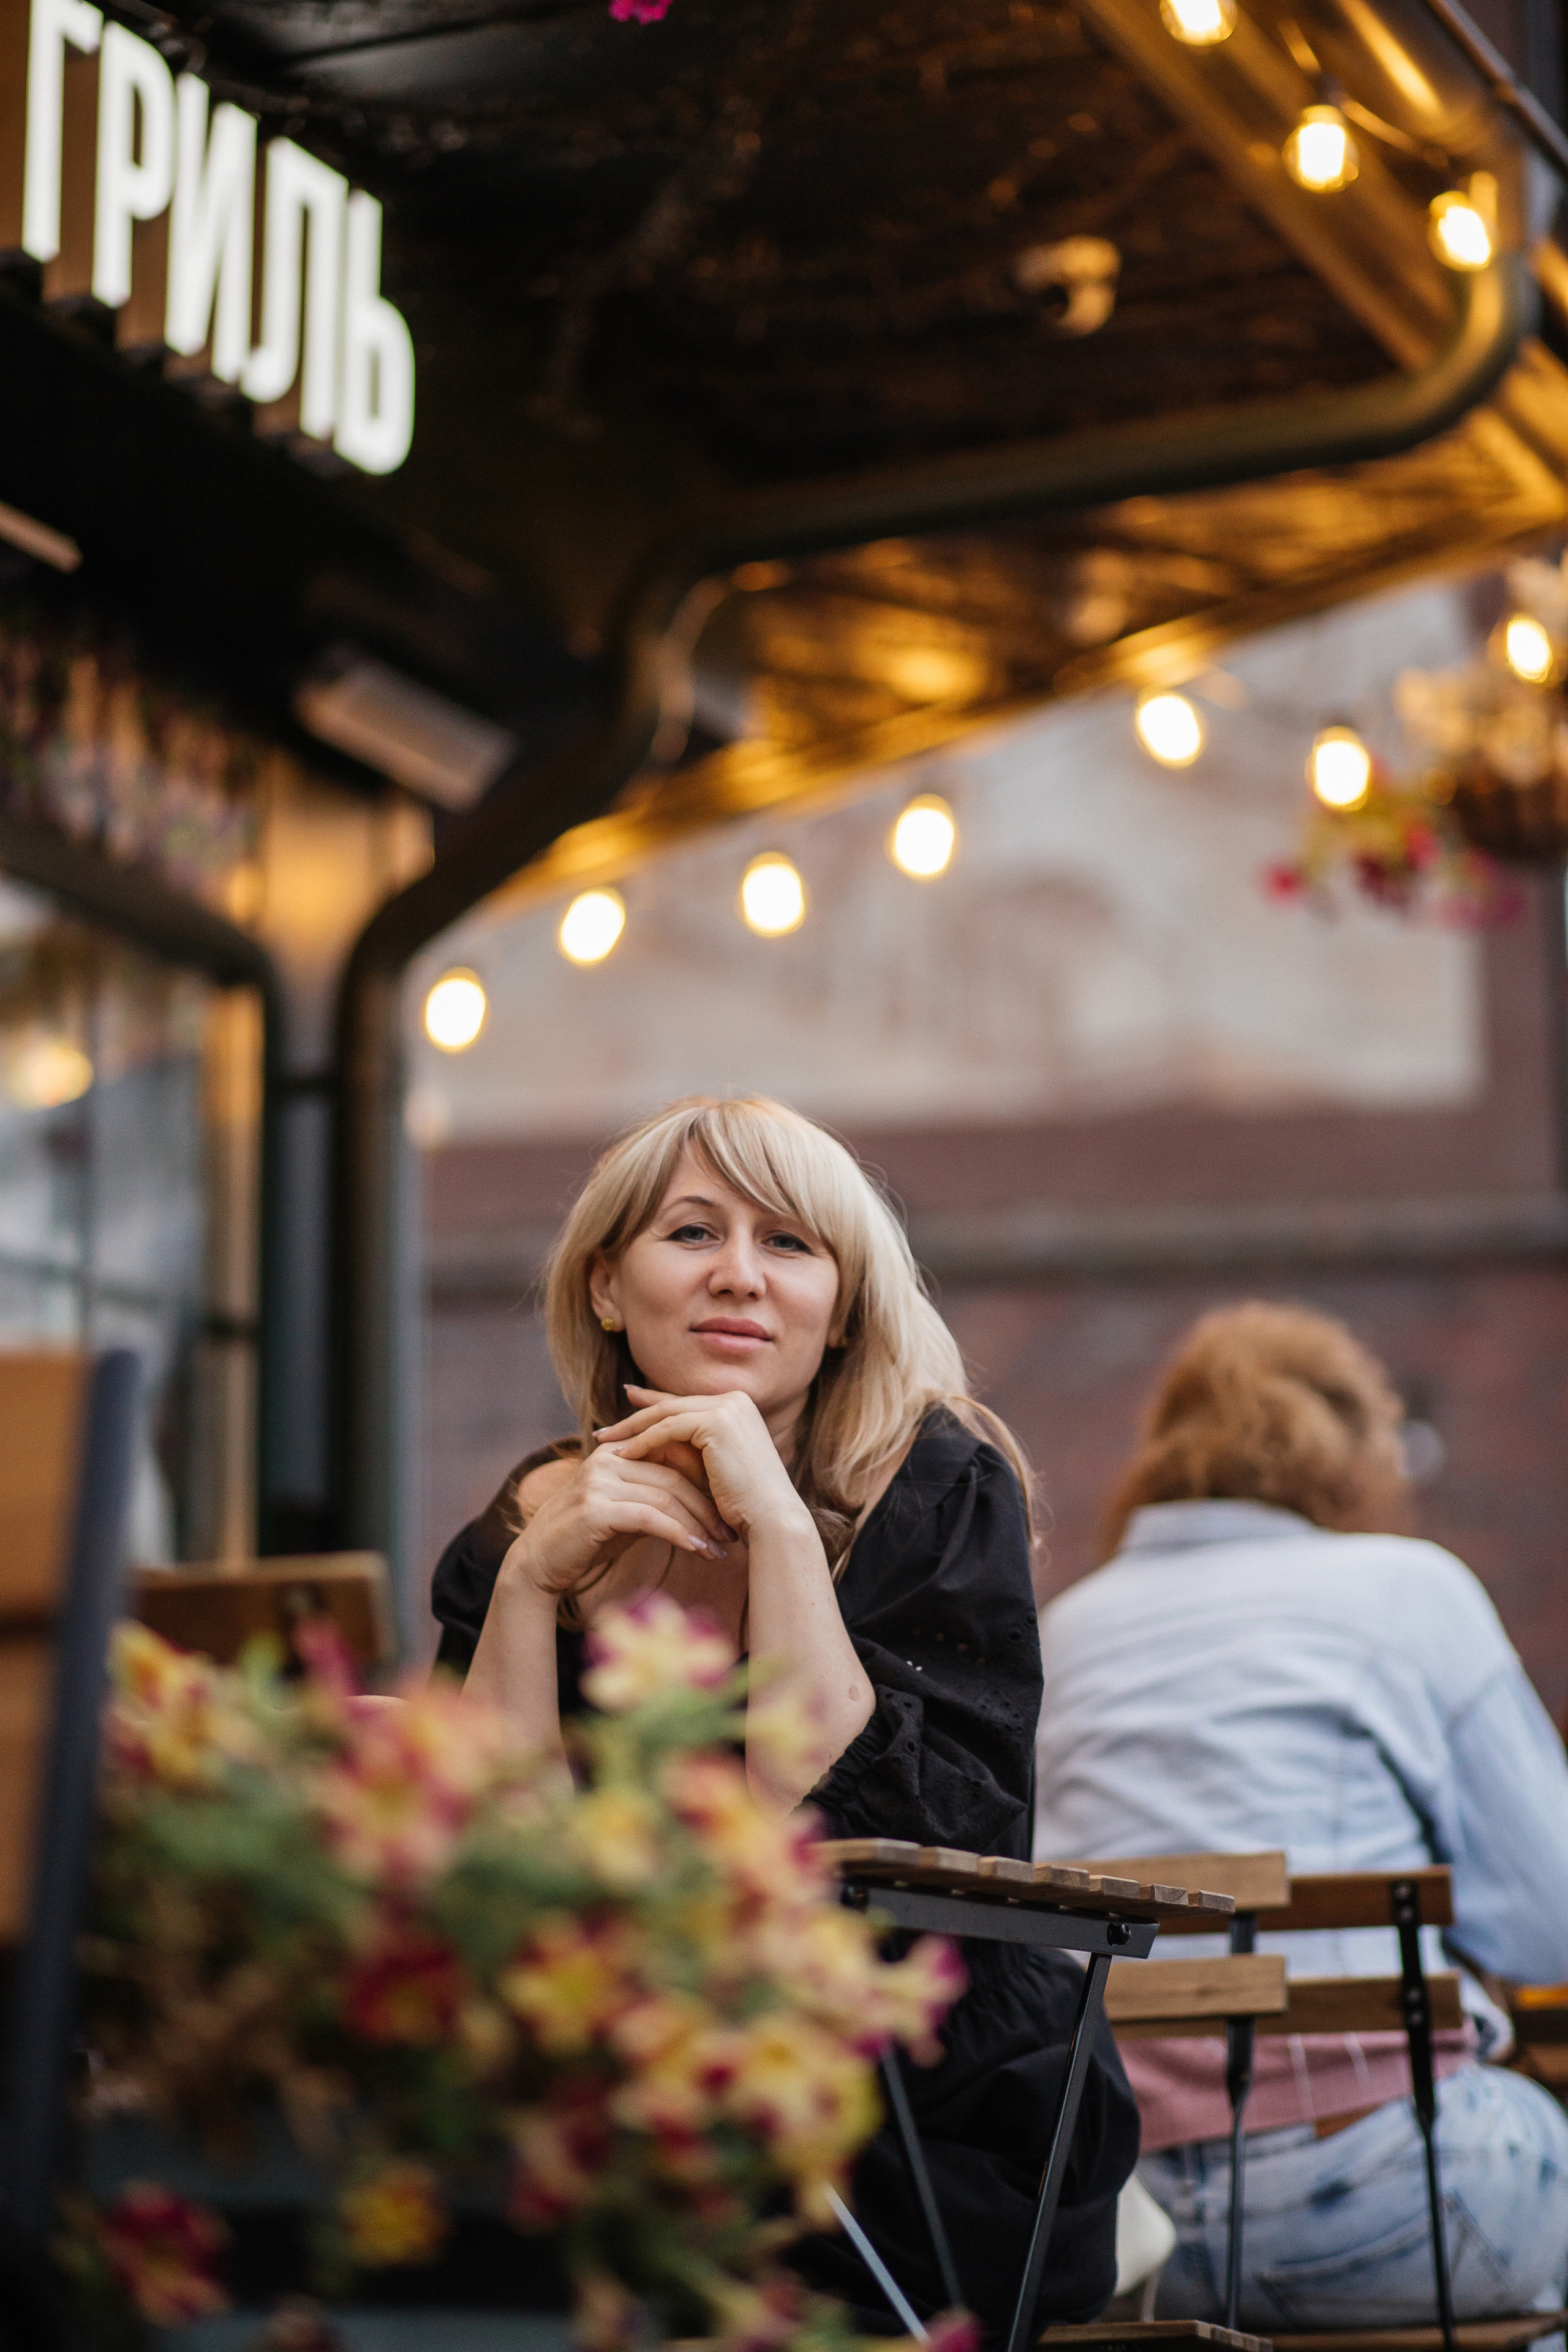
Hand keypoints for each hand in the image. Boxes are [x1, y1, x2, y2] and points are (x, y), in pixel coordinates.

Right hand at [508, 1443, 730, 1597]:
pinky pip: (650, 1517)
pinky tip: (697, 1550)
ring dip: (698, 1525)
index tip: (729, 1511)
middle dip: (707, 1507)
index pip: (673, 1458)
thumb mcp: (626, 1512)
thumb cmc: (586, 1540)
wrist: (539, 1564)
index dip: (705, 1484)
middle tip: (730, 1533)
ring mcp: (599, 1481)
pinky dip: (679, 1534)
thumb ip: (656, 1498)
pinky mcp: (595, 1508)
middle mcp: (607, 1459)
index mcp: (617, 1452)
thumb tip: (703, 1501)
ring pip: (666, 1497)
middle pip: (674, 1477)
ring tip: (719, 1548)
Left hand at [595, 1386, 806, 1539]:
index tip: (622, 1414)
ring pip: (666, 1414)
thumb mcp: (711, 1468)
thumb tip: (654, 1443)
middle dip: (635, 1416)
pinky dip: (643, 1441)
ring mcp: (728, 1408)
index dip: (651, 1406)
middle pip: (672, 1404)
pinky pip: (668, 1428)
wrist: (770, 1519)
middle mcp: (735, 1400)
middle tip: (605, 1430)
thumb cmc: (743, 1504)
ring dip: (632, 1428)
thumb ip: (689, 1449)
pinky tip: (623, 1455)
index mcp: (738, 1407)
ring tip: (605, 1442)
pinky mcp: (717, 1421)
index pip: (684, 1404)